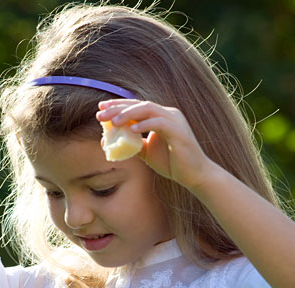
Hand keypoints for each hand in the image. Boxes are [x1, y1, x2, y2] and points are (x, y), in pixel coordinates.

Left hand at [96, 99, 213, 189]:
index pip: (136, 106)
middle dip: (118, 108)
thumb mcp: (146, 152)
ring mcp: (174, 120)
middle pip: (139, 105)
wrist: (194, 176)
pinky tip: (131, 130)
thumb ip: (129, 144)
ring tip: (113, 121)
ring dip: (129, 114)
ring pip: (148, 110)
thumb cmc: (172, 163)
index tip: (101, 108)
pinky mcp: (179, 131)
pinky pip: (159, 123)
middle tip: (100, 114)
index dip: (118, 105)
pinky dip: (145, 125)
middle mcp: (168, 114)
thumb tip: (106, 140)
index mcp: (160, 116)